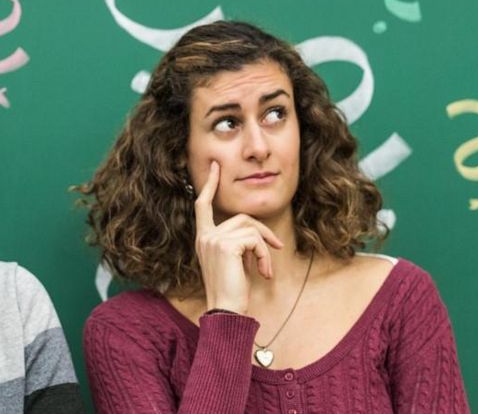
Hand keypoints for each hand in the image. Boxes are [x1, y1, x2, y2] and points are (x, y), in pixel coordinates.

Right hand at [193, 161, 284, 313]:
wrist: (225, 311)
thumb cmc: (231, 290)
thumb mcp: (232, 262)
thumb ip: (236, 243)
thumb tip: (254, 233)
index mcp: (202, 238)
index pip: (202, 204)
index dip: (209, 185)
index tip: (215, 167)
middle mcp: (204, 236)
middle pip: (241, 217)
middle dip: (263, 232)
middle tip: (276, 247)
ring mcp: (213, 239)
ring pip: (251, 227)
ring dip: (265, 248)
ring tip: (266, 269)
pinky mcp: (226, 245)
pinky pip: (254, 239)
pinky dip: (264, 255)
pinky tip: (263, 272)